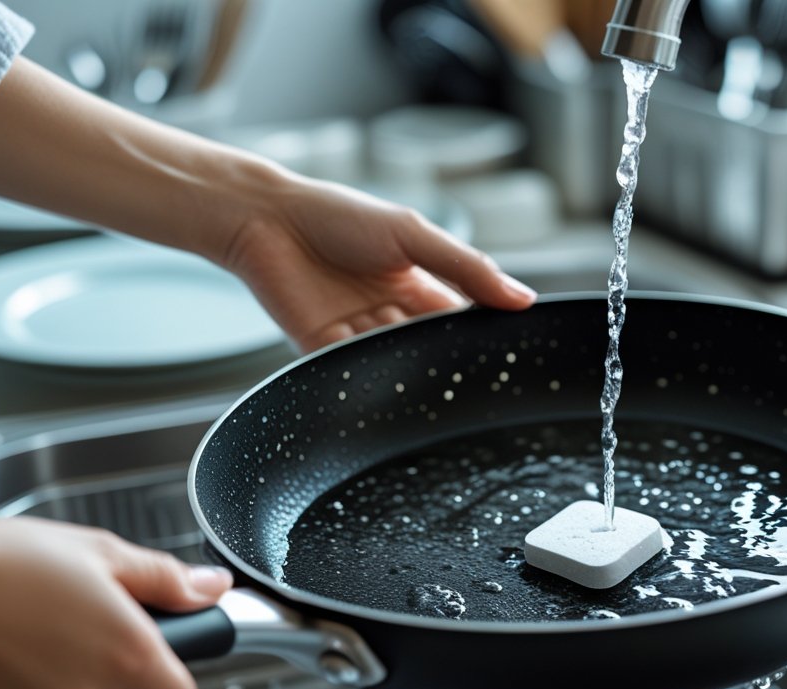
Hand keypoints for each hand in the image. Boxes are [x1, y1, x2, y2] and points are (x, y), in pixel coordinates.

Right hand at [0, 517, 232, 688]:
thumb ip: (166, 580)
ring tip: (45, 628)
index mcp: (128, 656)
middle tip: (91, 627)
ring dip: (70, 681)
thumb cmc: (3, 563)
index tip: (164, 655)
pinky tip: (15, 648)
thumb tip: (210, 588)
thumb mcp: (101, 553)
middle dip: (114, 674)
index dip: (174, 679)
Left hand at [220, 173, 537, 351]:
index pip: (461, 320)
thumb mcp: (413, 234)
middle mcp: (390, 314)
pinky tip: (383, 373)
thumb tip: (521, 297)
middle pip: (430, 348)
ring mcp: (357, 335)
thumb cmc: (336, 215)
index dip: (481, 335)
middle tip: (471, 371)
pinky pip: (353, 374)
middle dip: (446, 358)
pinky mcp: (323, 352)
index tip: (509, 350)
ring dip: (409, 368)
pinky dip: (368, 376)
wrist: (265, 220)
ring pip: (395, 365)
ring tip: (426, 371)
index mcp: (417, 284)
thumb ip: (466, 268)